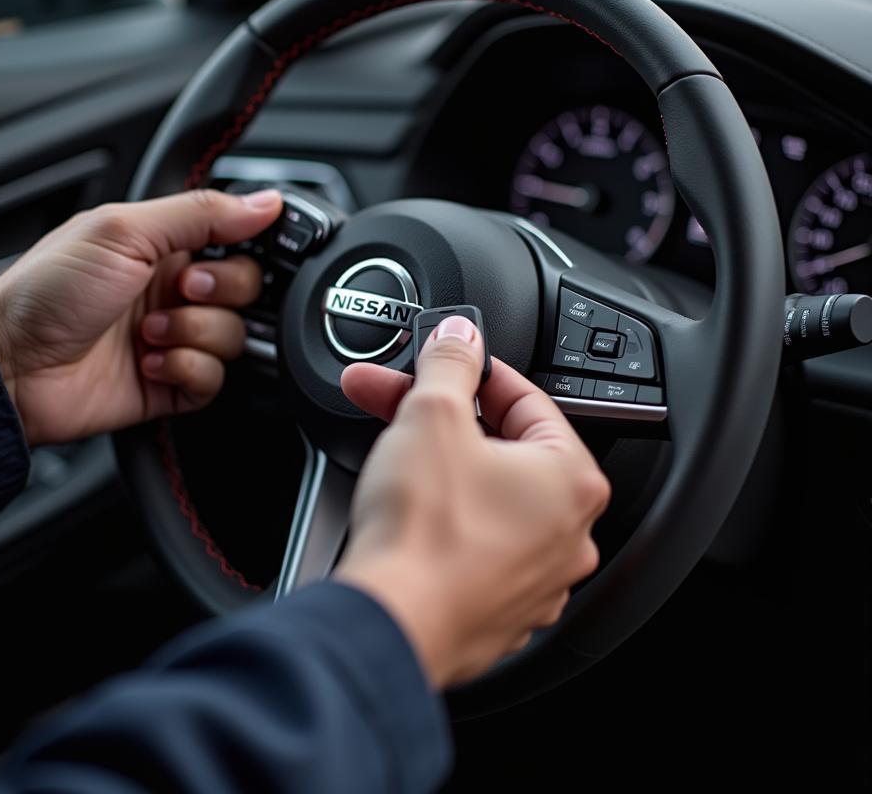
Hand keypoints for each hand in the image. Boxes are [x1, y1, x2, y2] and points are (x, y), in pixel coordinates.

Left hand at [0, 189, 282, 446]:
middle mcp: (174, 289)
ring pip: (234, 337)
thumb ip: (201, 213)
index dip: (247, 247)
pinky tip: (151, 363)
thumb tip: (265, 202)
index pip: (239, 239)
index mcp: (166, 244)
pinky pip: (214, 380)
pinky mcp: (170, 384)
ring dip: (194, 333)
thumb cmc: (45, 292)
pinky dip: (187, 370)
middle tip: (180, 289)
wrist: (8, 366)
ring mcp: (174, 337)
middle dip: (219, 291)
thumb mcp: (123, 231)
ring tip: (148, 333)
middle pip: (247, 289)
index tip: (233, 251)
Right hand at [335, 316, 609, 688]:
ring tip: (392, 454)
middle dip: (442, 418)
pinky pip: (473, 547)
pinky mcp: (497, 610)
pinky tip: (404, 512)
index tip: (443, 360)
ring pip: (487, 499)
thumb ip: (450, 363)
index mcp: (571, 479)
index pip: (526, 399)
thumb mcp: (432, 415)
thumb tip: (460, 337)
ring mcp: (535, 580)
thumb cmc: (424, 531)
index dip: (474, 371)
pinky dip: (442, 522)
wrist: (391, 623)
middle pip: (502, 448)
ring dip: (440, 468)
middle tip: (397, 400)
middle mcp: (567, 534)